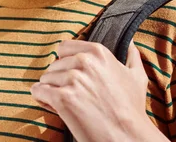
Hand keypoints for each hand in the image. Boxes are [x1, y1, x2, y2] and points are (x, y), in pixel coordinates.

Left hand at [30, 40, 168, 141]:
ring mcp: (72, 79)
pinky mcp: (62, 98)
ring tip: (65, 102)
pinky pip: (39, 91)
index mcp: (97, 52)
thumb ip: (131, 55)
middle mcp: (84, 62)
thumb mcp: (136, 76)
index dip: (65, 63)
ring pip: (45, 78)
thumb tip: (130, 43)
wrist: (128, 136)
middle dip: (58, 79)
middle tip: (71, 94)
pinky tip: (52, 105)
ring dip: (51, 90)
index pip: (64, 48)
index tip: (71, 75)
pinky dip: (41, 98)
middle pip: (54, 65)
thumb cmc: (132, 108)